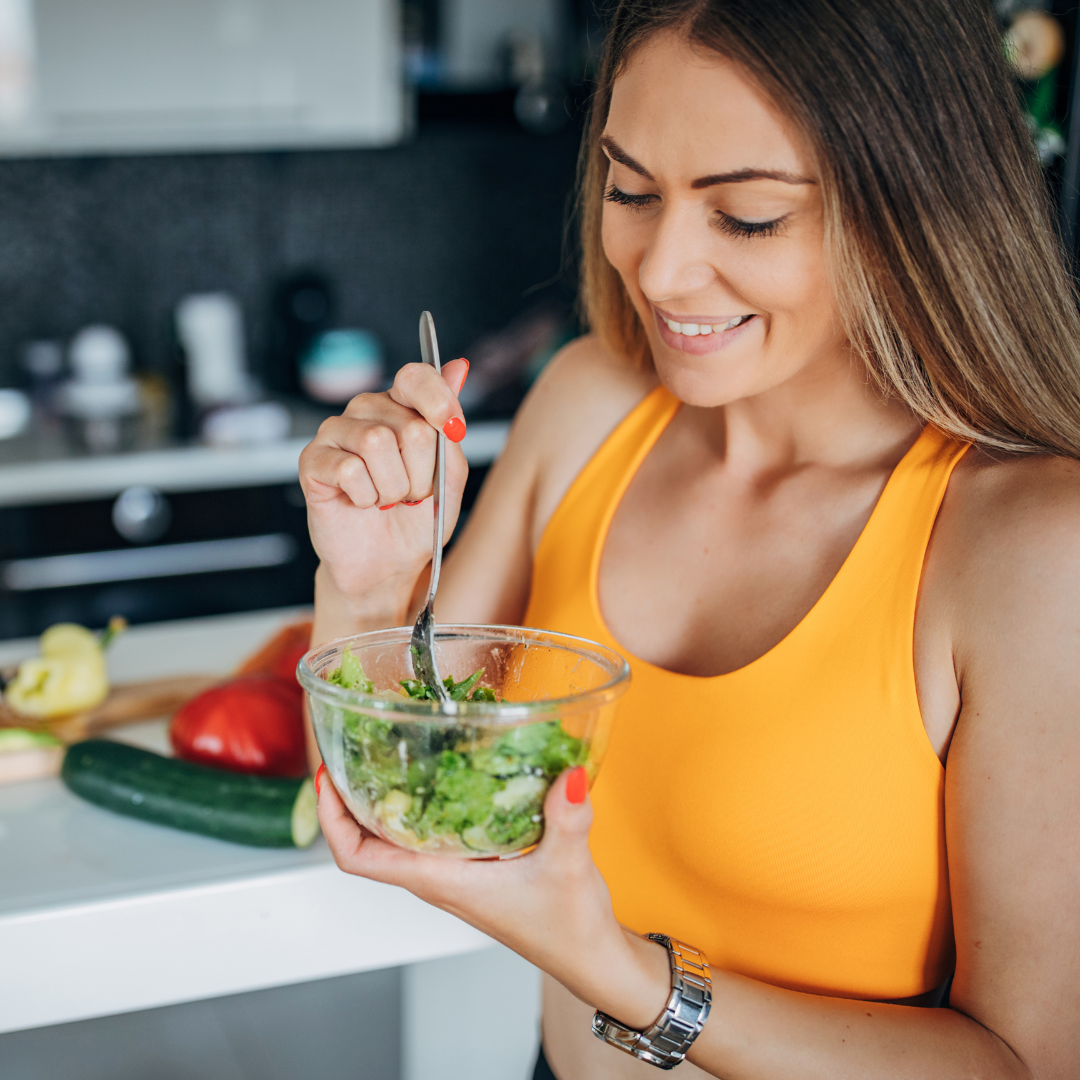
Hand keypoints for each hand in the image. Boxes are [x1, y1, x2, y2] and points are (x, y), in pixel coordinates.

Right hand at [299, 358, 469, 610]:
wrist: (387, 564)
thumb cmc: (416, 520)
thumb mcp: (451, 476)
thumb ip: (450, 426)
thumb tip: (458, 368)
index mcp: (402, 408)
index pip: (417, 377)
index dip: (438, 401)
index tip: (453, 430)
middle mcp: (368, 412)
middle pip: (409, 425)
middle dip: (421, 473)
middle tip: (410, 493)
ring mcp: (336, 433)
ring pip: (377, 443)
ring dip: (393, 487)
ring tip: (385, 499)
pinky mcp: (312, 460)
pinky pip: (349, 469)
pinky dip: (366, 497)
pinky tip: (360, 502)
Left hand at [315, 764, 670, 1025]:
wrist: (592, 961)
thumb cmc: (570, 930)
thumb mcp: (568, 869)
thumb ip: (567, 821)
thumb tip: (569, 776)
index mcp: (441, 881)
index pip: (358, 858)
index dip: (332, 818)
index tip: (328, 775)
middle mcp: (438, 877)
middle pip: (368, 840)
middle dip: (351, 796)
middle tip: (351, 747)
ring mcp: (455, 872)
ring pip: (398, 836)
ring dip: (384, 798)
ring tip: (386, 751)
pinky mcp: (476, 867)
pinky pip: (431, 833)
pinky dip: (423, 803)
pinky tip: (444, 773)